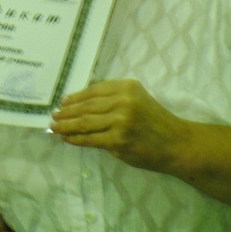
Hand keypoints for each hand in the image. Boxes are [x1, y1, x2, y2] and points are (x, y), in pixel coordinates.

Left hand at [50, 79, 190, 172]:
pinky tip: (67, 138)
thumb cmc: (156, 122)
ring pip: (85, 123)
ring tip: (55, 127)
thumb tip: (81, 104)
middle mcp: (123, 101)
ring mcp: (120, 122)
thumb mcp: (138, 100)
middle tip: (53, 116)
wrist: (177, 144)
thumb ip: (114, 99)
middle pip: (86, 106)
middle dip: (67, 112)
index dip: (75, 97)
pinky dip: (76, 139)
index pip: (93, 90)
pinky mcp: (118, 141)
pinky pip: (90, 139)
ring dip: (66, 126)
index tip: (63, 103)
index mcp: (127, 87)